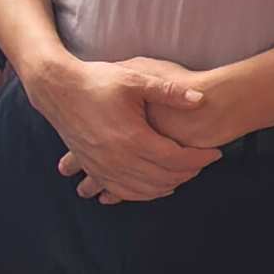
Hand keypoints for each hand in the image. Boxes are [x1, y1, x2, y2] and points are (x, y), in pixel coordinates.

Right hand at [25, 54, 215, 204]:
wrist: (58, 89)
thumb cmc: (97, 81)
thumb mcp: (134, 79)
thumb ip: (168, 91)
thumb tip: (200, 100)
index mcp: (132, 137)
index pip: (176, 158)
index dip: (200, 158)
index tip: (215, 152)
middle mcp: (118, 158)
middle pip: (164, 178)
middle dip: (189, 172)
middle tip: (203, 162)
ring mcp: (104, 168)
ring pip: (145, 190)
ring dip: (170, 185)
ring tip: (186, 173)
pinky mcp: (94, 170)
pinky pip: (123, 192)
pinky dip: (144, 194)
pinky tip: (156, 188)